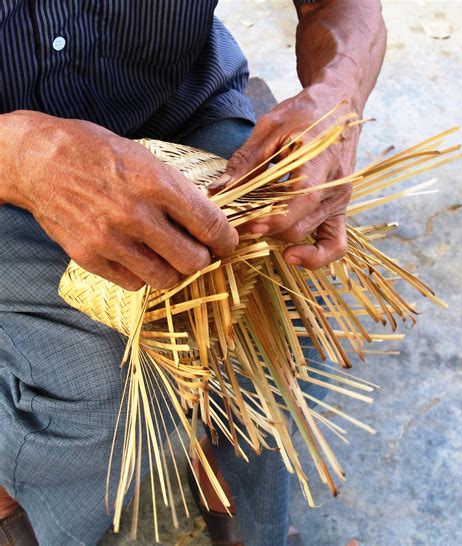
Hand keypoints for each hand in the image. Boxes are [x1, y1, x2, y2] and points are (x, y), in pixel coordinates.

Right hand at [5, 111, 237, 289]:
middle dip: (202, 260)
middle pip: (193, 262)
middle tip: (197, 252)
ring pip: (165, 279)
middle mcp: (137, 215)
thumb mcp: (146, 159)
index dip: (226, 241)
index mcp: (157, 184)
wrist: (39, 160)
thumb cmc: (97, 153)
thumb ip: (178, 193)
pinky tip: (137, 257)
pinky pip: (133, 283)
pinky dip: (142, 274)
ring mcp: (111, 240)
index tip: (226, 245)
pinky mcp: (90, 257)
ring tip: (166, 256)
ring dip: (173, 271)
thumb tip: (208, 222)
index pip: (210, 226)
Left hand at [210, 87, 360, 269]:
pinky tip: (291, 255)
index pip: (303, 200)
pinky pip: (335, 244)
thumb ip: (245, 161)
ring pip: (312, 238)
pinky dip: (316, 256)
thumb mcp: (270, 127)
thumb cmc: (305, 113)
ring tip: (256, 232)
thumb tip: (218, 190)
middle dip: (267, 230)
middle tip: (238, 224)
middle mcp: (336, 187)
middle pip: (299, 226)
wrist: (341, 105)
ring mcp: (341, 201)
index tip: (248, 224)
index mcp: (321, 161)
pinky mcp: (340, 209)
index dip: (275, 218)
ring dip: (281, 240)